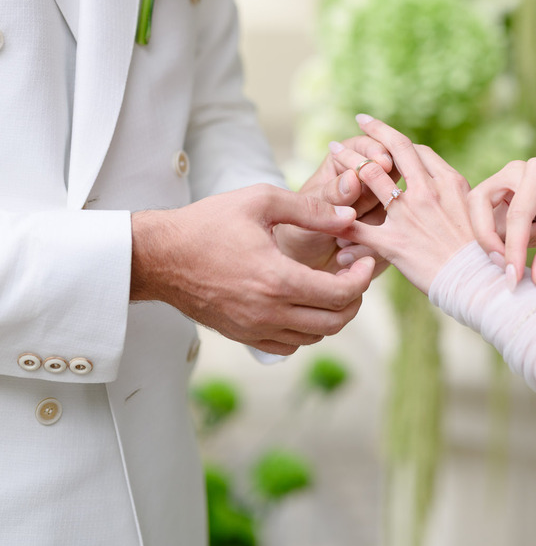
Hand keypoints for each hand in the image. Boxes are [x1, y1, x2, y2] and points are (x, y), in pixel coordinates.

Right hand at [130, 185, 375, 354]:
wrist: (161, 255)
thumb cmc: (209, 222)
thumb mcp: (261, 201)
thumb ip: (310, 208)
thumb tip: (349, 215)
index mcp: (277, 279)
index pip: (340, 293)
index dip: (362, 278)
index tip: (364, 258)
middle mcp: (268, 312)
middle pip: (334, 321)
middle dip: (355, 297)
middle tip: (354, 271)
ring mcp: (254, 328)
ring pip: (314, 336)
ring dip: (332, 313)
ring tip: (332, 282)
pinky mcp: (243, 335)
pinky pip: (289, 345)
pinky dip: (306, 328)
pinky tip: (304, 300)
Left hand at [276, 135, 395, 274]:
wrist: (303, 265)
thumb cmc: (299, 229)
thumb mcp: (310, 210)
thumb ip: (331, 195)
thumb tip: (353, 179)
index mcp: (345, 164)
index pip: (368, 146)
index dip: (377, 152)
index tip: (382, 163)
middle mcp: (366, 183)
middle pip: (389, 176)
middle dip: (374, 195)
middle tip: (352, 215)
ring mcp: (379, 208)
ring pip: (394, 206)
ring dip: (369, 224)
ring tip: (338, 239)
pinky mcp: (387, 234)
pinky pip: (392, 235)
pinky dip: (370, 245)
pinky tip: (345, 254)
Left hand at [329, 116, 473, 293]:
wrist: (480, 283)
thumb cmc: (482, 252)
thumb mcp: (475, 211)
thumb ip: (456, 193)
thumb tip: (445, 183)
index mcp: (448, 182)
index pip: (417, 151)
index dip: (397, 140)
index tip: (385, 134)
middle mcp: (427, 191)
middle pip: (394, 150)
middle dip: (374, 132)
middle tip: (360, 121)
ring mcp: (409, 215)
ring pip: (371, 175)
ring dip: (349, 161)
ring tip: (335, 150)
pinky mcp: (395, 242)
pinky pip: (359, 227)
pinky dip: (342, 223)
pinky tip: (330, 216)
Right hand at [469, 158, 535, 289]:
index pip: (517, 213)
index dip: (513, 248)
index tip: (514, 277)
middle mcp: (516, 170)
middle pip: (480, 203)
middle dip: (489, 238)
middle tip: (508, 266)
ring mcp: (506, 180)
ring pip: (482, 214)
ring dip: (506, 236)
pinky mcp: (501, 193)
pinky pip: (490, 219)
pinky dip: (507, 234)